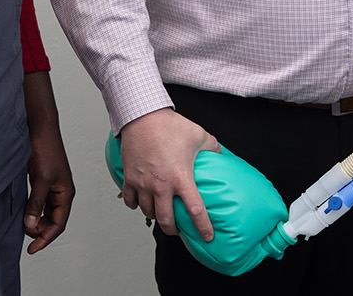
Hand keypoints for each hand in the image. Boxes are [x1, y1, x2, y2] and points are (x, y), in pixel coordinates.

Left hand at [22, 72, 73, 252]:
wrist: (40, 128)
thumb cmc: (46, 149)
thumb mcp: (41, 179)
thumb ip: (36, 204)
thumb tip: (31, 226)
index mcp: (66, 193)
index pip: (58, 224)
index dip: (46, 238)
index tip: (32, 249)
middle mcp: (61, 192)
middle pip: (53, 221)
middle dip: (40, 232)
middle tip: (25, 238)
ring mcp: (51, 187)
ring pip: (45, 213)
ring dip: (36, 222)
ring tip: (23, 228)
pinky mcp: (42, 181)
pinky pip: (38, 203)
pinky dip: (31, 211)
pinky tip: (22, 214)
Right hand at [118, 108, 221, 240]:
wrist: (142, 116)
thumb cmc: (170, 125)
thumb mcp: (199, 135)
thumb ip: (213, 147)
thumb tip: (222, 153)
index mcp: (181, 177)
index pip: (195, 210)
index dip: (203, 227)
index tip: (207, 236)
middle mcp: (161, 185)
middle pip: (166, 220)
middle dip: (173, 230)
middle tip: (178, 230)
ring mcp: (143, 183)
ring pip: (148, 212)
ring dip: (155, 216)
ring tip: (160, 214)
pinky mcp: (130, 177)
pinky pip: (130, 200)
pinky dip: (135, 205)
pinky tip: (140, 203)